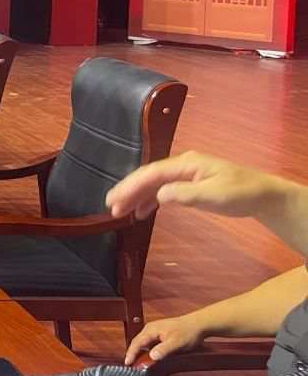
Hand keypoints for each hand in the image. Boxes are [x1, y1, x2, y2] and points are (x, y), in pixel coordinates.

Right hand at [107, 151, 282, 220]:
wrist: (265, 196)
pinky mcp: (189, 185)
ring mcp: (184, 175)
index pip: (151, 173)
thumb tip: (159, 195)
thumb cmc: (242, 193)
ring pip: (153, 184)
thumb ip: (186, 194)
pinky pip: (162, 190)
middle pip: (148, 177)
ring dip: (136, 196)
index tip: (114, 199)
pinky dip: (150, 200)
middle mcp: (181, 166)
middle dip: (128, 190)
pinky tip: (141, 212)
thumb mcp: (216, 195)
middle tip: (110, 207)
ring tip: (120, 211)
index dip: (131, 185)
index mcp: (186, 164)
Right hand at [124, 314, 205, 364]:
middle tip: (130, 364)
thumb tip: (152, 356)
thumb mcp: (176, 343)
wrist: (198, 325)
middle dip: (132, 353)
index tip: (127, 363)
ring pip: (143, 342)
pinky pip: (149, 342)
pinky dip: (145, 350)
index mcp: (151, 330)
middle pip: (137, 342)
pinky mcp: (160, 333)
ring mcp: (155, 330)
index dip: (131, 353)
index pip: (137, 343)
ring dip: (139, 352)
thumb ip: (163, 350)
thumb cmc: (188, 332)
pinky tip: (149, 356)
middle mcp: (150, 329)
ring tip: (137, 362)